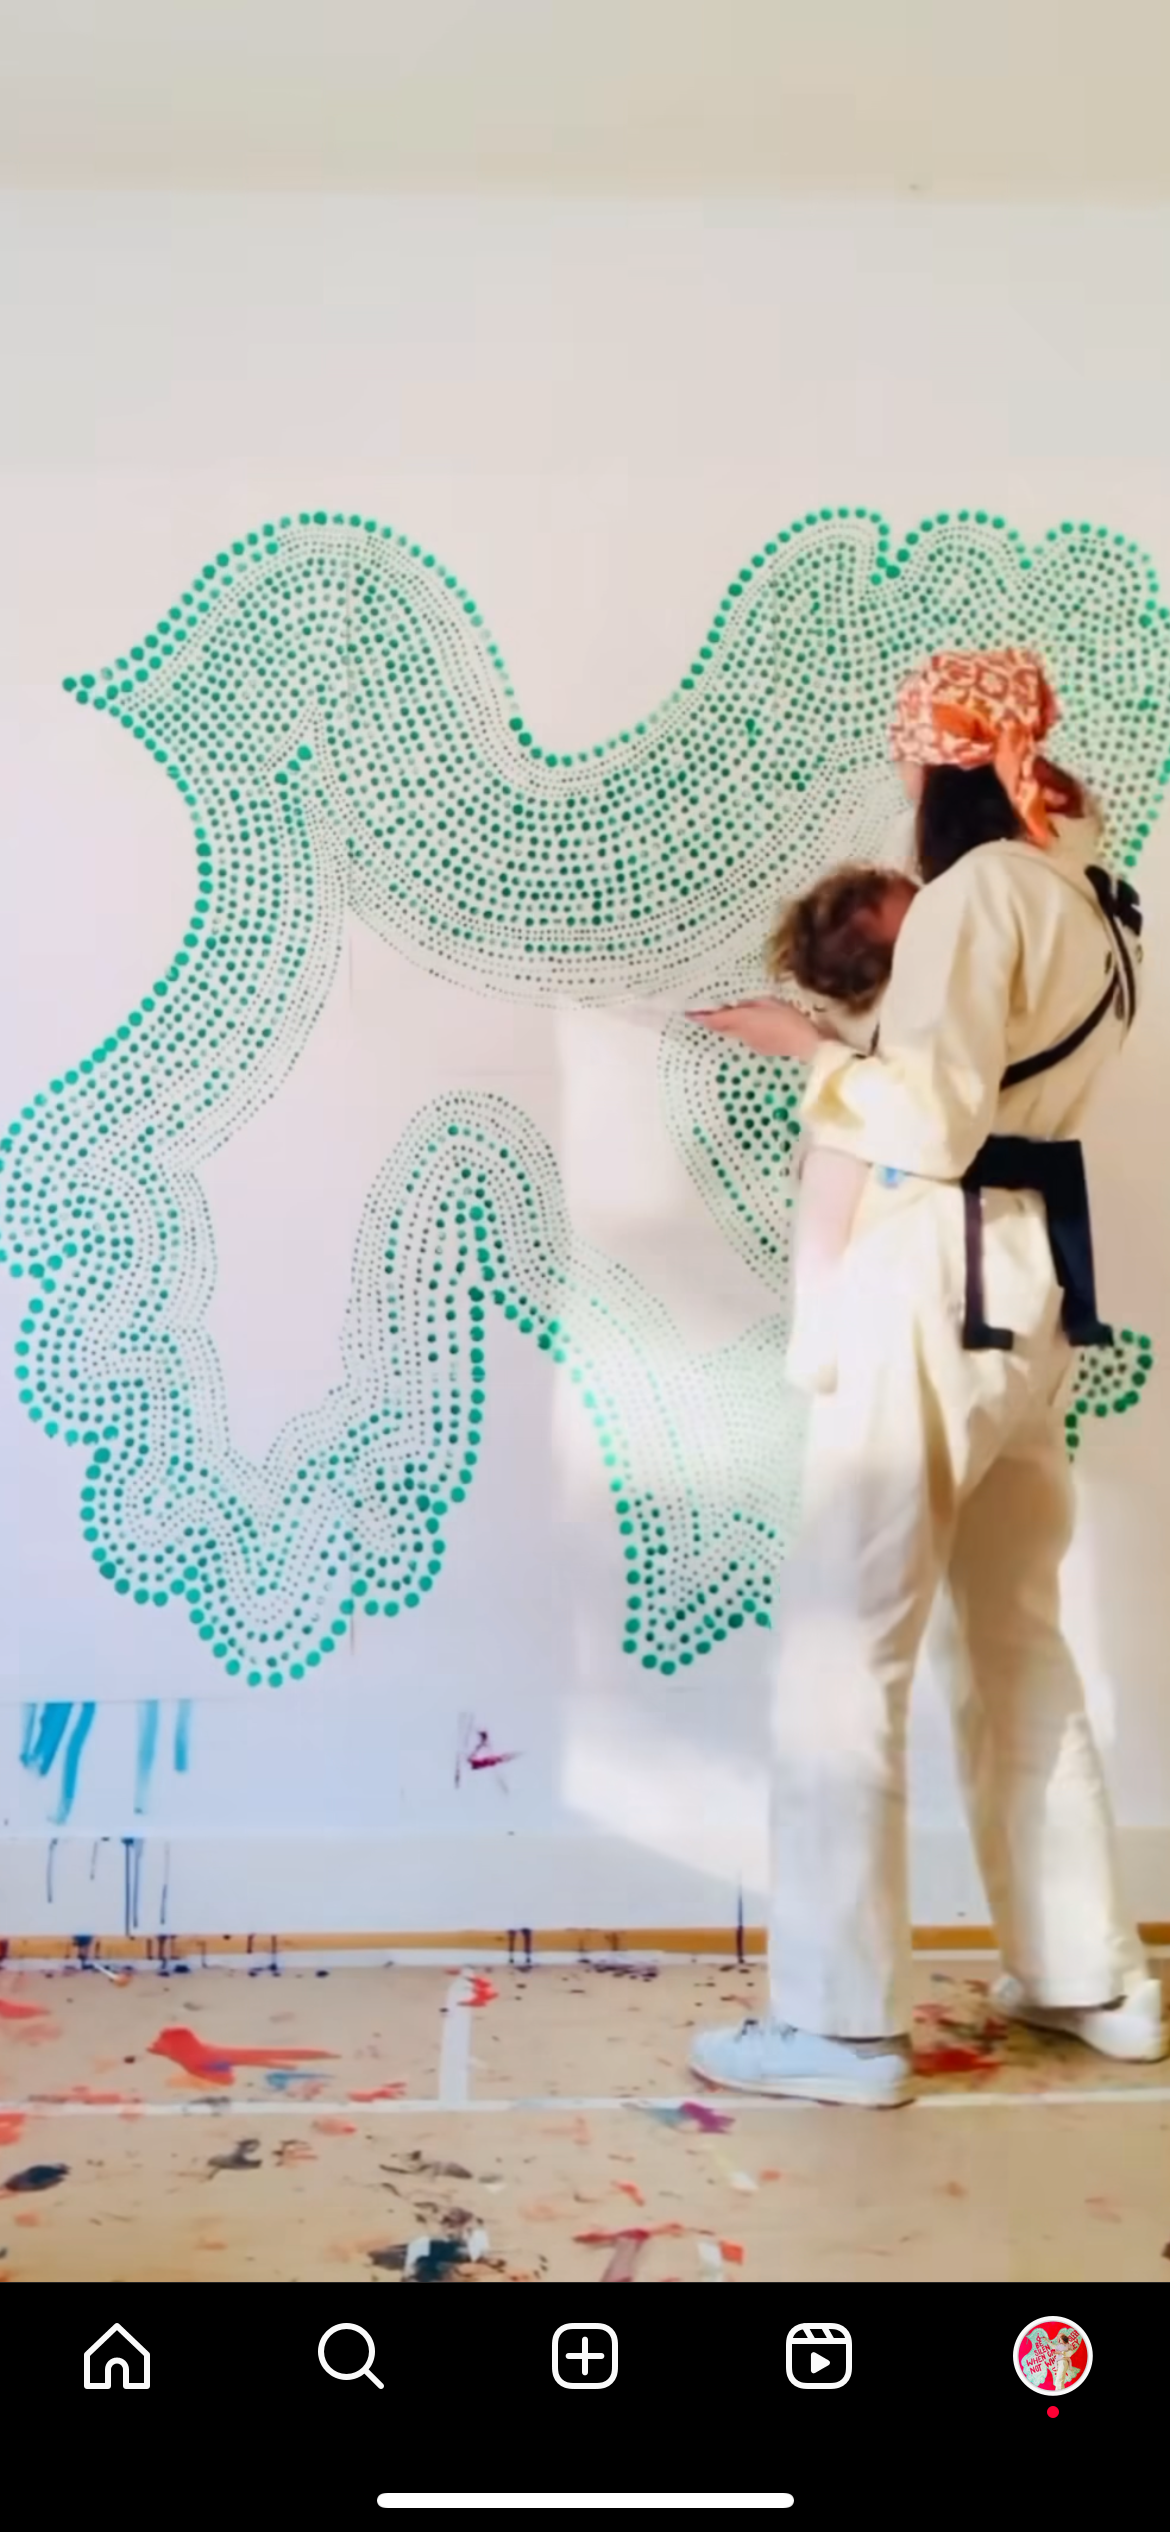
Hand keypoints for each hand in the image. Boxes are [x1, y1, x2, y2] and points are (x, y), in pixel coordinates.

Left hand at [687, 999, 827, 1061]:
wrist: (807, 1045)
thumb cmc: (791, 1019)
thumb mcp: (770, 1002)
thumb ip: (750, 1003)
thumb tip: (735, 1005)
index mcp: (743, 1020)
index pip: (715, 1020)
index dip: (700, 1017)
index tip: (688, 1014)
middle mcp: (742, 1034)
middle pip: (721, 1028)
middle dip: (711, 1021)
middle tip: (702, 1012)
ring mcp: (751, 1043)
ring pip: (733, 1033)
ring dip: (727, 1025)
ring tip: (727, 1015)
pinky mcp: (761, 1049)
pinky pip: (746, 1037)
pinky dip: (743, 1030)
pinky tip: (753, 1025)